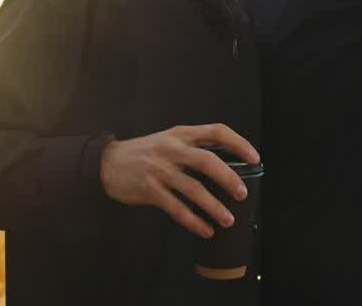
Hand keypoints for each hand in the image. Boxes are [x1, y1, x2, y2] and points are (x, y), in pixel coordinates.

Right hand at [98, 124, 259, 238]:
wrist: (107, 163)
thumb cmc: (144, 152)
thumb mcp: (169, 140)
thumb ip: (193, 147)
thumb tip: (226, 166)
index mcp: (181, 134)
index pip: (216, 131)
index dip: (239, 143)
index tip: (254, 158)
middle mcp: (172, 149)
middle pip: (207, 161)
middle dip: (229, 179)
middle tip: (242, 194)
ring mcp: (160, 169)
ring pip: (194, 189)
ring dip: (214, 207)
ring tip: (228, 220)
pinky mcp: (149, 189)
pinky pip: (176, 208)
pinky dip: (193, 221)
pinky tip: (205, 230)